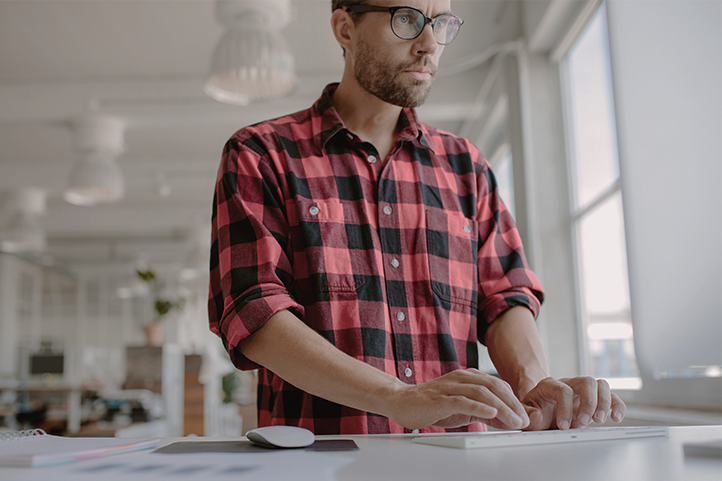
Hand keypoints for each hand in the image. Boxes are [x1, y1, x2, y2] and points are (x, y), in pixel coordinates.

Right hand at [389, 369, 530, 430]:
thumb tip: (508, 421)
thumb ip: (485, 412)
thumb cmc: (433, 405)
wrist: (402, 402)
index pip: (497, 384)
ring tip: (514, 421)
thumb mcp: (464, 409)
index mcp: (467, 377)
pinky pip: (462, 400)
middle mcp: (460, 378)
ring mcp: (449, 386)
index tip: (525, 415)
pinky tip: (491, 413)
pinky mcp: (439, 398)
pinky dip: (479, 406)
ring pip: (481, 392)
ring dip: (501, 407)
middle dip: (512, 403)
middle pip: (493, 385)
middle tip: (524, 420)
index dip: (514, 399)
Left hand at [521, 377, 625, 429]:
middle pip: (586, 381)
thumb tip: (538, 415)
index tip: (563, 426)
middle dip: (588, 402)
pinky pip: (612, 396)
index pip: (562, 390)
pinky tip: (616, 418)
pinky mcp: (594, 400)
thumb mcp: (526, 414)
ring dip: (604, 403)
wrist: (542, 414)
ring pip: (601, 385)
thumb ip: (528, 415)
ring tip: (598, 421)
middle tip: (583, 422)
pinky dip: (617, 406)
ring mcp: (583, 391)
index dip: (565, 408)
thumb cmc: (535, 413)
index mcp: (549, 385)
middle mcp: (569, 384)